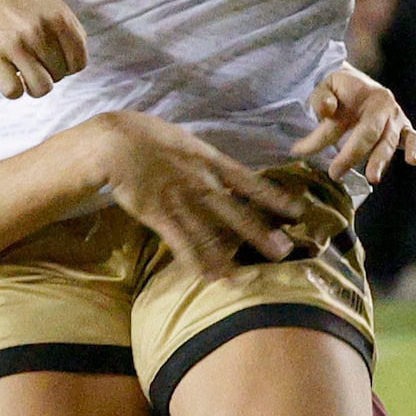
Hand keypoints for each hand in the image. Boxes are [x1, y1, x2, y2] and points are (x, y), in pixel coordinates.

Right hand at [0, 0, 88, 98]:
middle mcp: (40, 30)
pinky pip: (13, 91)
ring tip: (25, 74)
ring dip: (34, 87)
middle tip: (34, 62)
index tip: (54, 61)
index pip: (79, 62)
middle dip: (49, 73)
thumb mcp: (51, 5)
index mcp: (59, 17)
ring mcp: (16, 44)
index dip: (68, 66)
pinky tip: (9, 76)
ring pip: (41, 88)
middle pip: (60, 76)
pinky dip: (13, 90)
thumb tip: (78, 61)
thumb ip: (71, 29)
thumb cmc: (16, 3)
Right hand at [86, 110, 305, 278]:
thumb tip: (227, 173)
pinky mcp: (159, 215)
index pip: (250, 181)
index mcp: (210, 161)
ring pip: (209, 233)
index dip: (275, 197)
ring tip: (246, 277)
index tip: (298, 211)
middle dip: (260, 233)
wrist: (117, 142)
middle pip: (236, 212)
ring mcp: (181, 201)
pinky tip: (208, 276)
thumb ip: (209, 160)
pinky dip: (195, 260)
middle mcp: (201, 183)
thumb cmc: (151, 138)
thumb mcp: (188, 143)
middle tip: (283, 252)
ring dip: (228, 257)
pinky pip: (180, 242)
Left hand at [294, 67, 415, 181]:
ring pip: (389, 141)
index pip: (339, 123)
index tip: (298, 152)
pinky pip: (412, 138)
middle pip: (368, 133)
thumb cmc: (337, 89)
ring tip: (373, 177)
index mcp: (362, 94)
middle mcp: (384, 105)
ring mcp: (396, 118)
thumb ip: (321, 98)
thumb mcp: (323, 87)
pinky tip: (412, 160)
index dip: (318, 140)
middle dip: (352, 155)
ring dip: (380, 159)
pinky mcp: (403, 129)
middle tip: (335, 173)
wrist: (356, 83)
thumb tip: (327, 110)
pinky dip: (414, 148)